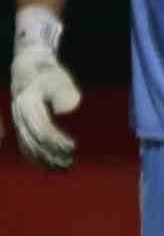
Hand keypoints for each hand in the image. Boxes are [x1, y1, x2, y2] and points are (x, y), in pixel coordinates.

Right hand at [10, 42, 81, 169]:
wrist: (29, 66)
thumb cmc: (49, 74)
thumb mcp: (59, 80)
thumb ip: (63, 94)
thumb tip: (64, 111)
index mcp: (29, 103)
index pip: (43, 129)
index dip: (57, 141)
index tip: (73, 147)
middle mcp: (20, 114)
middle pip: (34, 141)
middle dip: (52, 154)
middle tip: (70, 162)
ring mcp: (18, 120)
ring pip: (28, 145)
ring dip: (44, 159)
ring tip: (63, 168)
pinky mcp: (20, 125)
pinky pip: (24, 144)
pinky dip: (35, 157)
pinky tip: (47, 167)